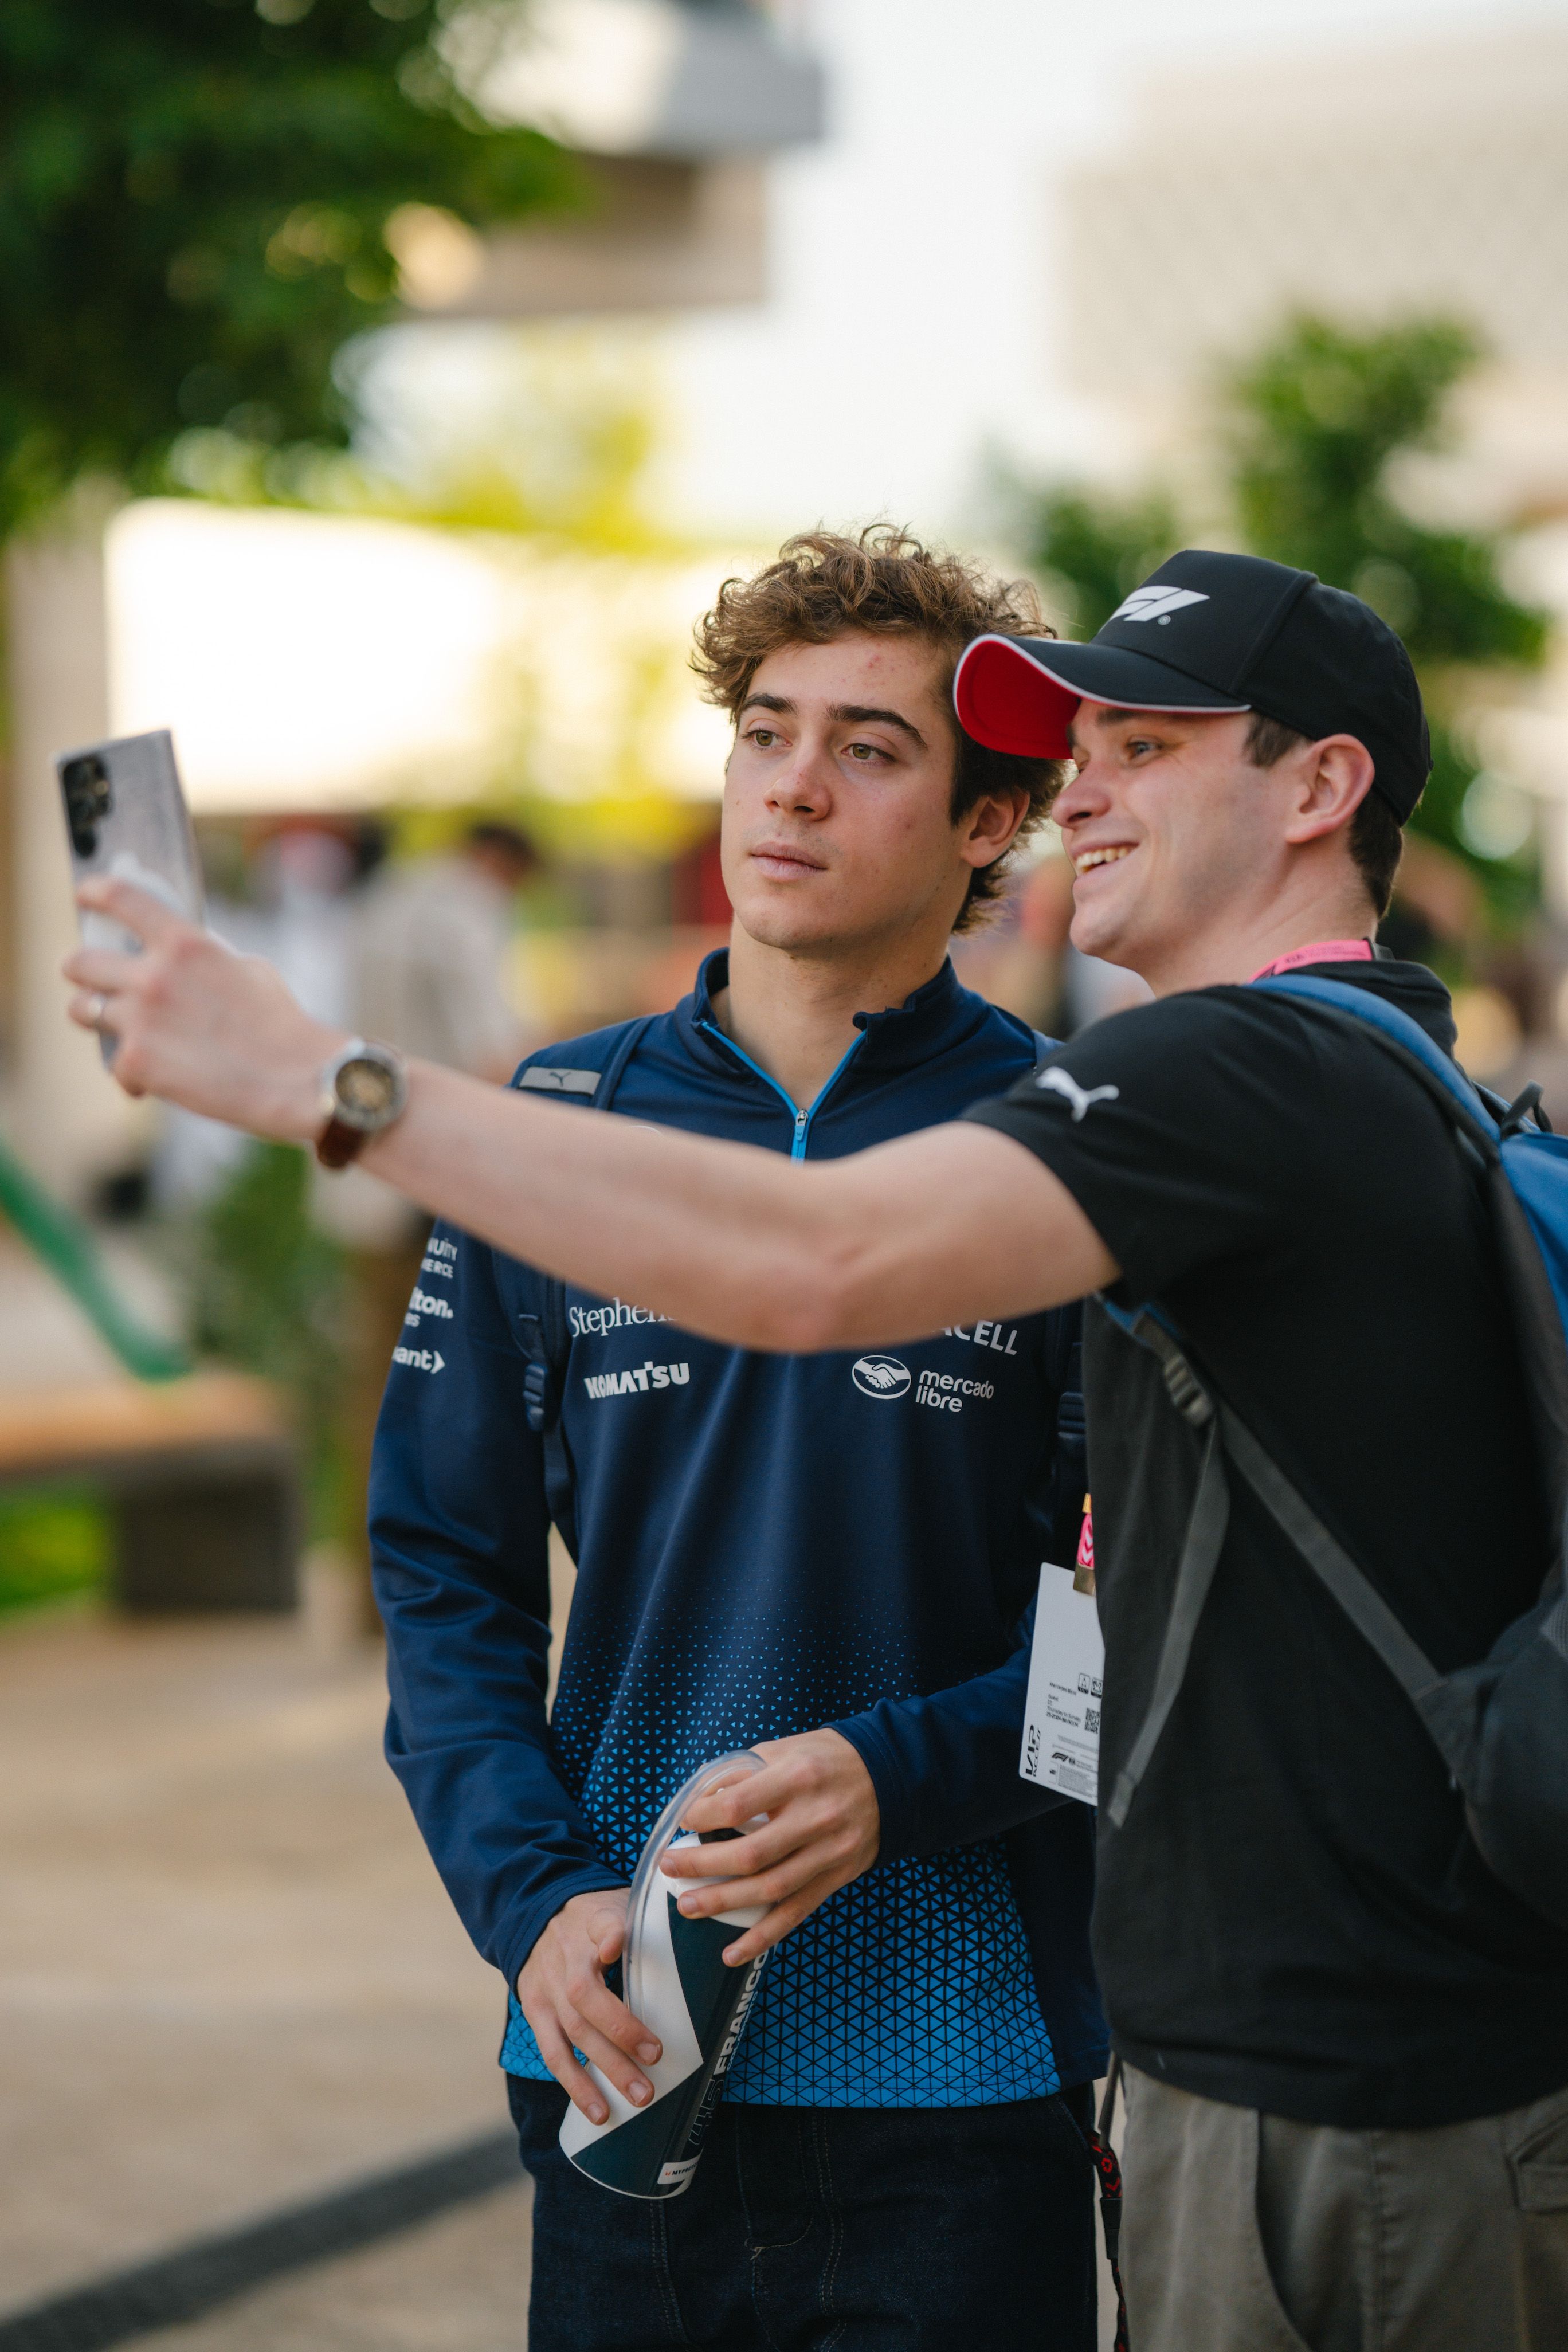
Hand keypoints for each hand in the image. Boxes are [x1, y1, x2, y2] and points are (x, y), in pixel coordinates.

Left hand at [63, 878, 341, 1138]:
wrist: (296, 1079)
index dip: (95, 892)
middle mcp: (154, 975)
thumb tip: (178, 960)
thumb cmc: (281, 1025)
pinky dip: (132, 1074)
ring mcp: (141, 1019)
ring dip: (95, 1018)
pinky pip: (113, 1064)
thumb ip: (203, 960)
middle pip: (80, 962)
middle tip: (94, 982)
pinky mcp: (137, 1062)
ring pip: (82, 1011)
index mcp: (185, 943)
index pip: (121, 899)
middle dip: (82, 971)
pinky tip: (153, 1081)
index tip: (86, 895)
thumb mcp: (247, 970)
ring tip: (118, 1031)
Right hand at [516, 1888, 661, 2124]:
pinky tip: (598, 2110)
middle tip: (657, 2057)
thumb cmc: (592, 1918)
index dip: (608, 1935)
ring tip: (637, 2097)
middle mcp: (565, 1957)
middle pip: (586, 1995)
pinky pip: (553, 2053)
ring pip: (572, 2031)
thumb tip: (681, 1930)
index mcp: (591, 1922)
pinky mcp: (535, 2012)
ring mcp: (547, 1987)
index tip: (615, 1944)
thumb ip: (641, 1922)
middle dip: (621, 2030)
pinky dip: (576, 2084)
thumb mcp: (615, 1903)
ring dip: (604, 2069)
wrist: (535, 1916)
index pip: (599, 1924)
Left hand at [659, 1729, 880, 1967]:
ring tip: (688, 1906)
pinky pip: (796, 1913)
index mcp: (798, 1777)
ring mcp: (830, 1853)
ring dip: (723, 1903)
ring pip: (770, 1889)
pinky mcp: (837, 1878)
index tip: (684, 1822)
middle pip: (750, 1853)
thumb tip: (701, 1801)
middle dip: (701, 1865)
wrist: (891, 1775)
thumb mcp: (786, 1748)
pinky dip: (762, 1937)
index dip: (703, 1817)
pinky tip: (732, 1952)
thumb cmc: (827, 1758)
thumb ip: (745, 1772)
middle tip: (670, 1867)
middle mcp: (816, 1817)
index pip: (739, 1804)